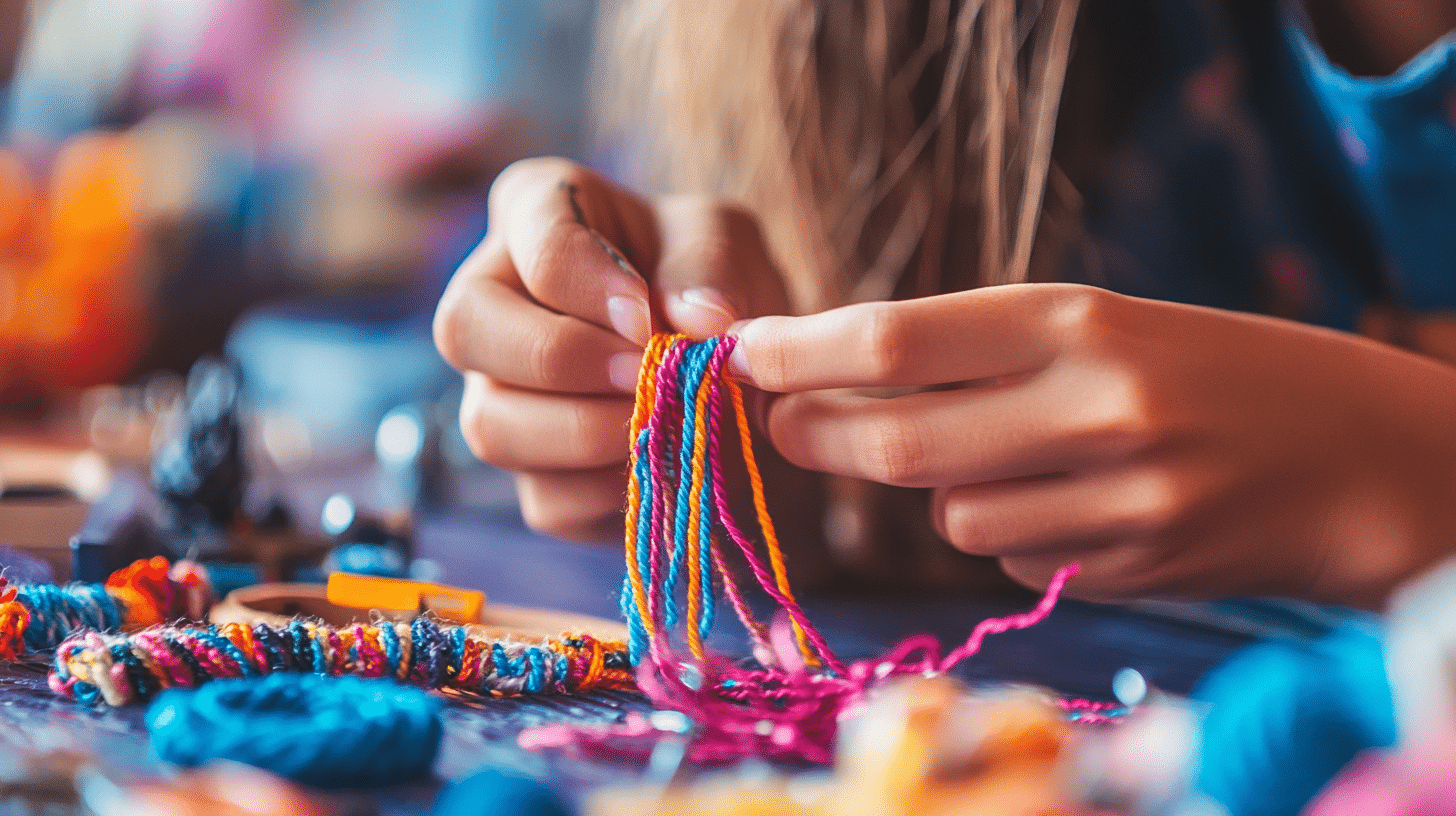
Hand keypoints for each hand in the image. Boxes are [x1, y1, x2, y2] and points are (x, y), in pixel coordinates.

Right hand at [433, 157, 789, 540]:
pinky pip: (546, 497)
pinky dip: (611, 490)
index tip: (647, 317)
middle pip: (463, 328)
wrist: (744, 377)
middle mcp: (493, 301)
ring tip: (660, 420)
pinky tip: (663, 464)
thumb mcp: (729, 246)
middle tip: (637, 372)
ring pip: (489, 426)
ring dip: (583, 431)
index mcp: (537, 212)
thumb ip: (709, 268)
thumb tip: (699, 319)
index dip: (585, 282)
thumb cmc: (714, 283)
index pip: (531, 238)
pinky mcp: (533, 476)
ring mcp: (498, 393)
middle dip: (556, 358)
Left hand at [727, 283, 1455, 607]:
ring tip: (1015, 459)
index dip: (799, 353)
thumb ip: (975, 357)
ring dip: (944, 493)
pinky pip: (1013, 558)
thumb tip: (827, 386)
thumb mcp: (1099, 326)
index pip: (897, 339)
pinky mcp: (1132, 568)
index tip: (740, 356)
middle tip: (779, 427)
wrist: (1353, 455)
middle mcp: (1093, 406)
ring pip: (951, 516)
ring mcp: (1117, 498)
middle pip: (894, 442)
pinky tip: (1079, 507)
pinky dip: (1013, 535)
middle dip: (814, 437)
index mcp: (1077, 319)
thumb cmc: (1204, 371)